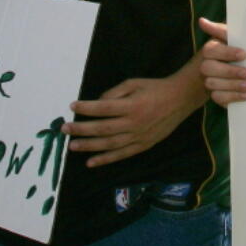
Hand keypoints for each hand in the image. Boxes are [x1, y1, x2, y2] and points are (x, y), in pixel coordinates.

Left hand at [65, 65, 204, 168]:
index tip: (72, 106)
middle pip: (102, 128)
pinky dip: (105, 159)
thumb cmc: (154, 88)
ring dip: (89, 146)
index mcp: (132, 105)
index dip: (86, 108)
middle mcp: (134, 123)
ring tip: (72, 146)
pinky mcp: (143, 146)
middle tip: (64, 129)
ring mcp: (138, 137)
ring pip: (109, 144)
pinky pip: (121, 155)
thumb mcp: (134, 83)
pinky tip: (91, 162)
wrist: (180, 99)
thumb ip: (114, 93)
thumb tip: (97, 104)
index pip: (103, 108)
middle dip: (81, 129)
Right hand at [198, 17, 245, 107]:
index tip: (244, 54)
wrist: (239, 70)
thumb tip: (202, 21)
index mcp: (210, 49)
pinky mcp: (215, 95)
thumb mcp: (231, 38)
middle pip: (208, 68)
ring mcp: (209, 80)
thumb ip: (220, 30)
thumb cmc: (236, 50)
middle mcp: (206, 65)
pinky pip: (218, 98)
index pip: (211, 50)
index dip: (227, 53)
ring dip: (232, 85)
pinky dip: (233, 97)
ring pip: (213, 84)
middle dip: (229, 71)